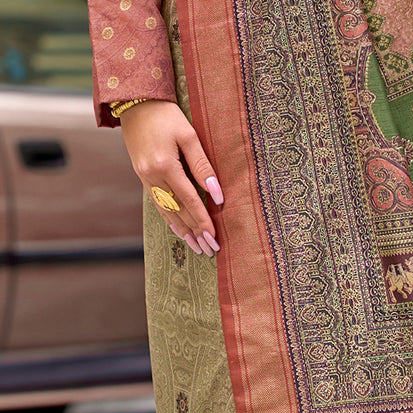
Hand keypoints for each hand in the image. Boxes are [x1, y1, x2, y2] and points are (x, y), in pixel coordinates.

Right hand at [118, 99, 223, 255]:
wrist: (135, 102)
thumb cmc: (166, 115)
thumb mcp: (189, 135)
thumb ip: (203, 166)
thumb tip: (217, 194)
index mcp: (165, 165)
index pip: (189, 200)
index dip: (203, 220)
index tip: (214, 238)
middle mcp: (152, 176)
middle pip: (178, 211)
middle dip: (196, 232)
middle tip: (210, 250)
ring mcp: (145, 178)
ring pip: (166, 212)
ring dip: (183, 231)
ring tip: (197, 247)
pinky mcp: (142, 176)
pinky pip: (158, 204)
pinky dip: (169, 219)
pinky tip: (179, 230)